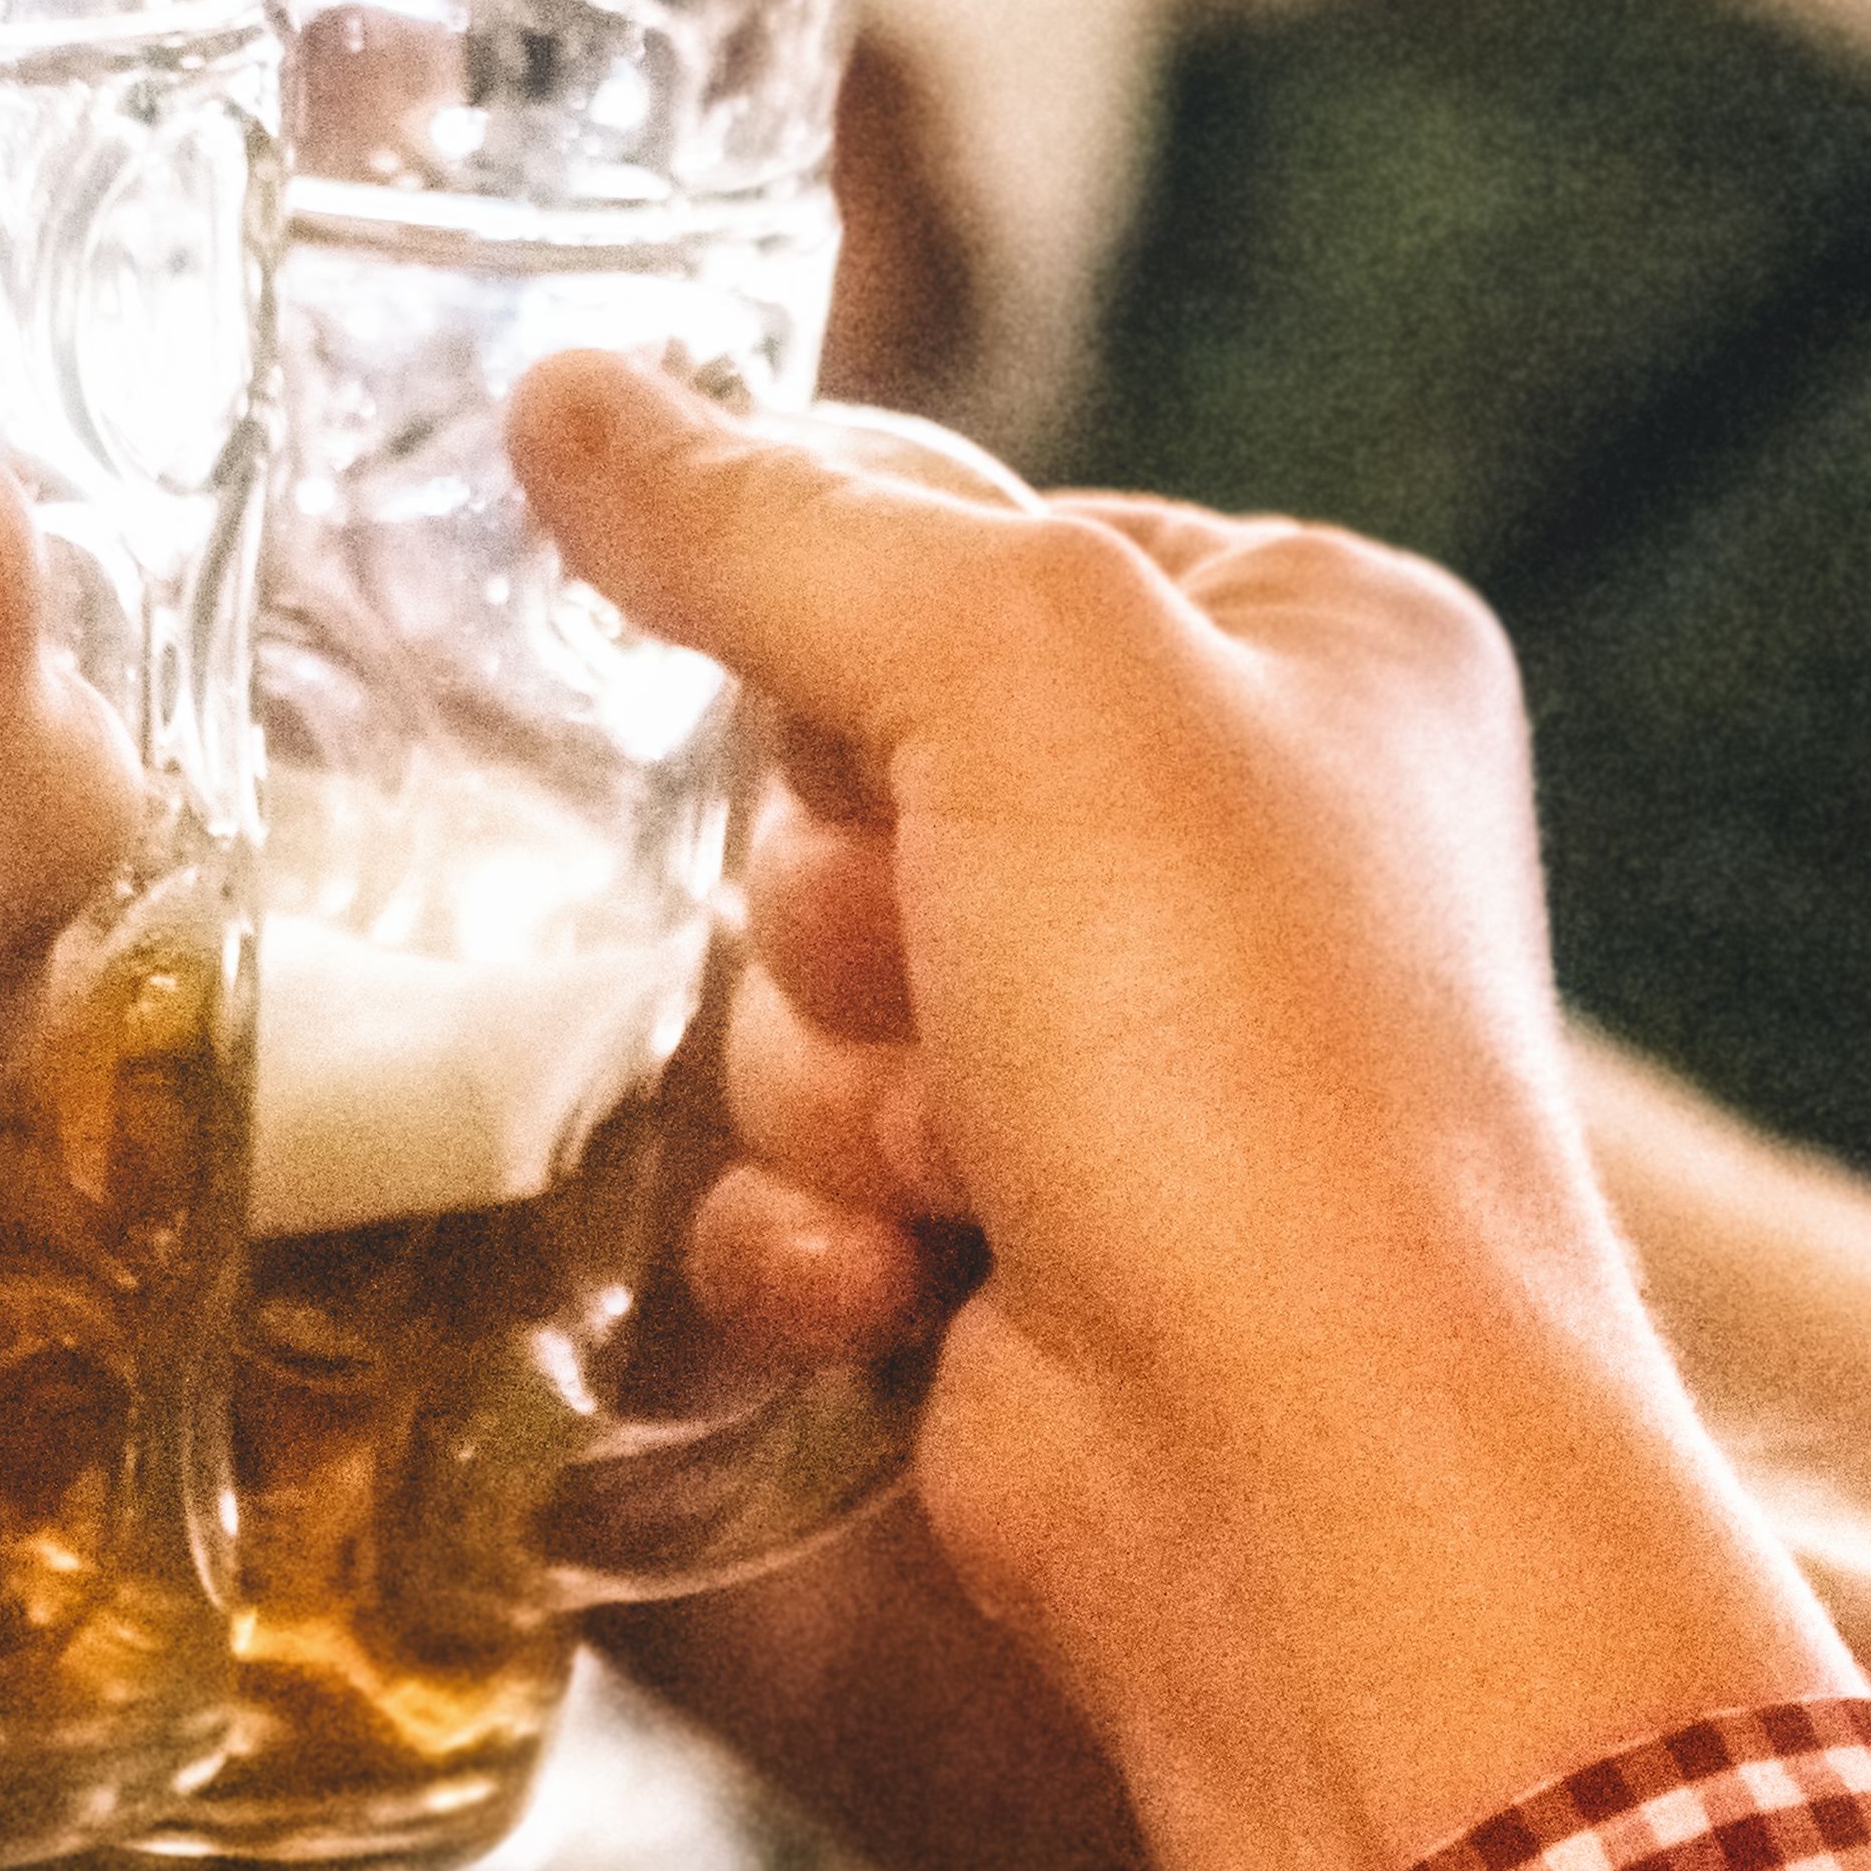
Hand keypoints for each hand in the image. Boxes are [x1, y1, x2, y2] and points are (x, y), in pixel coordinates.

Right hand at [515, 356, 1837, 1870]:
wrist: (1312, 1484)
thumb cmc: (1241, 1049)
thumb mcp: (1014, 676)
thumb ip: (761, 518)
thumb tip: (559, 386)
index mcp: (1300, 641)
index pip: (940, 541)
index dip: (848, 648)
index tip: (882, 749)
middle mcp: (1233, 836)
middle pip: (828, 774)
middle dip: (829, 909)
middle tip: (942, 981)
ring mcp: (1132, 1054)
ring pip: (783, 987)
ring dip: (822, 1085)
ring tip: (964, 1167)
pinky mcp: (1023, 1240)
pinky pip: (785, 1169)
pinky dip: (820, 1229)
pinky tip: (917, 1285)